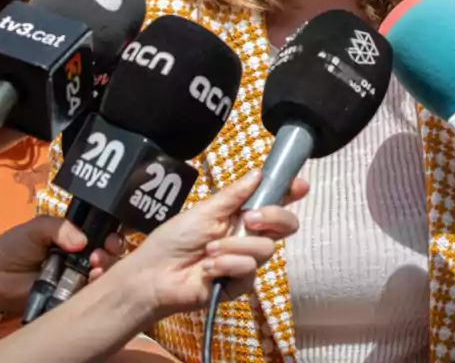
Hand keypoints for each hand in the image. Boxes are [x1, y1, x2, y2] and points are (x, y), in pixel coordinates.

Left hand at [0, 216, 124, 319]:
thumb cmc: (12, 248)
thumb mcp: (36, 227)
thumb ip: (60, 227)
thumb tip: (84, 241)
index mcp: (72, 234)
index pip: (100, 229)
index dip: (109, 230)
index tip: (110, 233)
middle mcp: (79, 254)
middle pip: (108, 249)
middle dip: (112, 248)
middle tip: (105, 249)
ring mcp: (77, 276)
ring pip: (105, 269)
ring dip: (108, 265)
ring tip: (97, 264)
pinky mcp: (72, 296)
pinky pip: (91, 290)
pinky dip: (98, 284)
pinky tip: (94, 277)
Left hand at [113, 170, 308, 323]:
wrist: (154, 276)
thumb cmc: (174, 240)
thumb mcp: (204, 211)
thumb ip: (233, 195)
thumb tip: (258, 172)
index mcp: (240, 214)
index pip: (273, 202)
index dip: (290, 193)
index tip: (300, 186)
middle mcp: (248, 236)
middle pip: (285, 225)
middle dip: (273, 217)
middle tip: (251, 217)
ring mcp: (246, 260)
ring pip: (266, 248)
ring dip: (235, 246)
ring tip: (209, 250)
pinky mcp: (241, 283)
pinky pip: (249, 269)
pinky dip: (228, 265)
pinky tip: (208, 267)